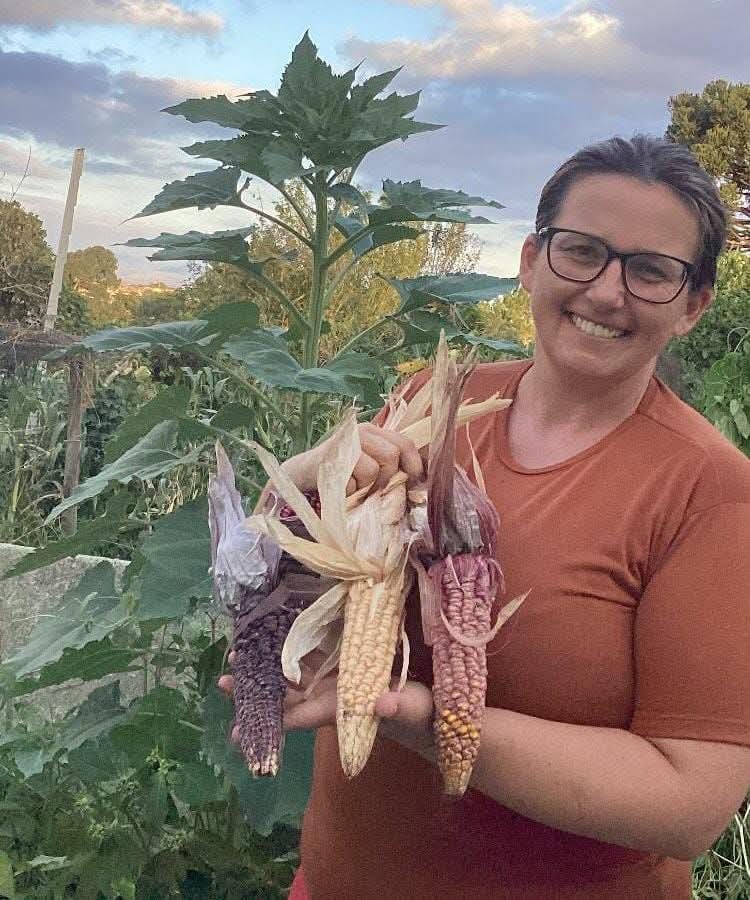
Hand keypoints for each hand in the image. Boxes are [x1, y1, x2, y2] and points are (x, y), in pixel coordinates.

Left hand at [217, 651, 434, 758]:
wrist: (428, 708)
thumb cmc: (421, 714)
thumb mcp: (414, 709)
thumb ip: (400, 706)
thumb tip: (381, 704)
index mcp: (342, 708)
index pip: (301, 716)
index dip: (270, 720)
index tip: (237, 731)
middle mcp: (331, 695)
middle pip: (287, 695)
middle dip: (256, 691)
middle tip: (222, 682)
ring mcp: (335, 679)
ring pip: (294, 673)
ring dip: (267, 666)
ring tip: (238, 656)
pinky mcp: (343, 663)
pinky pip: (313, 654)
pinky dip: (292, 647)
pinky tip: (274, 633)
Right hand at [279, 422, 424, 496]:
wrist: (303, 474)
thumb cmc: (343, 473)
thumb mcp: (369, 464)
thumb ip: (391, 467)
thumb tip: (419, 483)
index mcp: (374, 431)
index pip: (404, 443)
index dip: (414, 465)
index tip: (414, 483)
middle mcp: (360, 432)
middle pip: (391, 456)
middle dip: (386, 479)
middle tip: (374, 489)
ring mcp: (344, 443)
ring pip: (372, 471)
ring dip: (365, 488)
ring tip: (355, 488)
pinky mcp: (328, 458)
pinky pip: (351, 484)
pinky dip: (349, 494)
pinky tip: (341, 490)